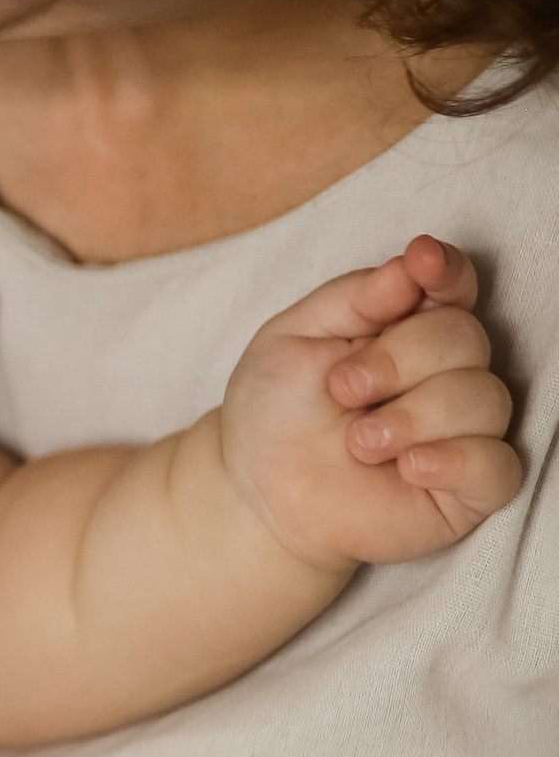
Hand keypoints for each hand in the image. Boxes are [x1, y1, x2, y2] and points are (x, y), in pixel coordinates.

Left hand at [220, 234, 520, 566]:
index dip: (447, 272)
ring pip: (486, 399)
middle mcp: (445, 373)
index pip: (453, 287)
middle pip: (467, 338)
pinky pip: (499, 467)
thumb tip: (411, 265)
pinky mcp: (466, 489)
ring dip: (414, 417)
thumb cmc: (275, 411)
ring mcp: (461, 432)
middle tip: (342, 389)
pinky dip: (457, 461)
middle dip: (402, 359)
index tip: (422, 264)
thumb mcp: (293, 338)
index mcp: (406, 328)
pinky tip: (408, 467)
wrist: (257, 492)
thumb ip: (354, 297)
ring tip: (359, 442)